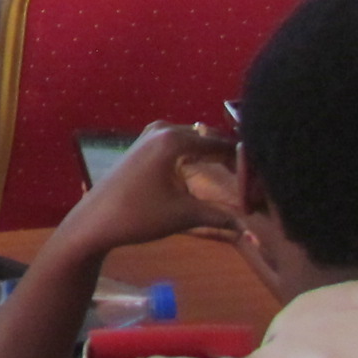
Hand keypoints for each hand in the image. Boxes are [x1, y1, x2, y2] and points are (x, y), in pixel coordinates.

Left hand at [50, 123, 241, 259]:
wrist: (94, 222)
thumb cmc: (138, 216)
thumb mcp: (184, 216)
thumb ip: (219, 216)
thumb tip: (250, 228)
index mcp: (175, 139)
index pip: (220, 144)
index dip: (243, 161)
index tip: (263, 176)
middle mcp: (163, 129)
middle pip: (207, 138)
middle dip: (229, 156)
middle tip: (252, 178)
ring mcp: (150, 134)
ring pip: (193, 139)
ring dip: (212, 154)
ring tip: (233, 176)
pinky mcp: (142, 144)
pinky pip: (178, 143)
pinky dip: (194, 154)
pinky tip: (205, 171)